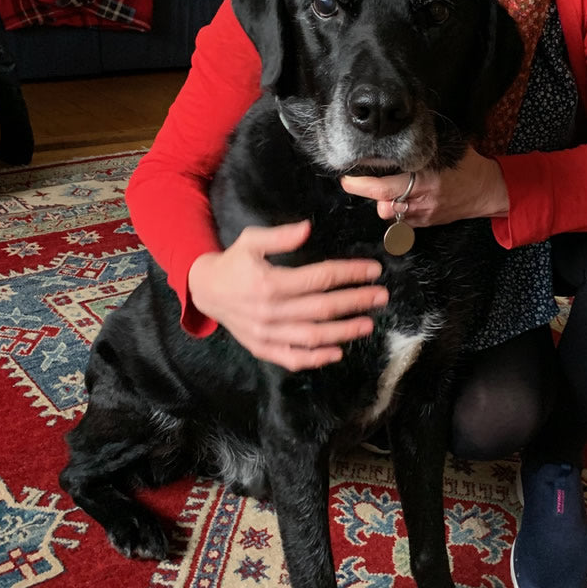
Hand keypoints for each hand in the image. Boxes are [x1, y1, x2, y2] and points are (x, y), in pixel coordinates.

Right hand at [187, 220, 387, 370]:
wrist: (206, 291)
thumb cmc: (234, 262)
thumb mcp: (251, 241)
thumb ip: (280, 236)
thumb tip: (307, 228)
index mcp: (270, 283)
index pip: (319, 278)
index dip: (349, 273)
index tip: (373, 270)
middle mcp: (270, 312)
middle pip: (322, 308)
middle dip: (356, 301)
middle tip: (380, 296)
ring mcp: (266, 334)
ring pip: (312, 336)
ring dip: (343, 332)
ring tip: (368, 324)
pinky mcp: (262, 348)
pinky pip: (292, 358)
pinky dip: (316, 358)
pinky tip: (337, 352)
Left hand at [340, 147, 508, 226]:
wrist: (488, 191)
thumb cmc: (467, 165)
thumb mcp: (448, 148)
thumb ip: (424, 145)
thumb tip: (398, 130)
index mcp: (427, 180)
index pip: (386, 187)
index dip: (363, 185)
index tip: (347, 179)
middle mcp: (423, 200)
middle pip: (383, 205)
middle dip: (368, 195)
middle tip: (357, 183)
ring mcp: (425, 215)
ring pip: (390, 215)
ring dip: (383, 202)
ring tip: (385, 188)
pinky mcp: (427, 224)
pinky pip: (402, 221)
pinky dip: (397, 209)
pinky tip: (402, 197)